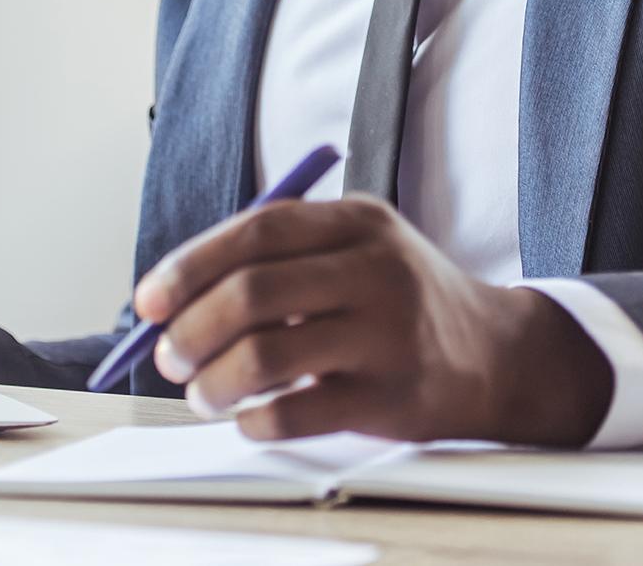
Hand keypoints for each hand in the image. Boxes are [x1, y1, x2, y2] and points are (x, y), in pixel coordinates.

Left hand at [132, 196, 611, 443]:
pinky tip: (249, 419)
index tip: (149, 300)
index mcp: (359, 221)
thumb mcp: (356, 247)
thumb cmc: (397, 297)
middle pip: (252, 293)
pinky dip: (255, 421)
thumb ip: (278, 258)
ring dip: (213, 382)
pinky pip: (297, 415)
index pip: (256, 232)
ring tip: (200, 393)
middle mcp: (377, 270)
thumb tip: (171, 296)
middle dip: (191, 329)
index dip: (191, 265)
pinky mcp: (391, 397)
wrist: (494, 354)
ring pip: (266, 357)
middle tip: (167, 354)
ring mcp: (387, 335)